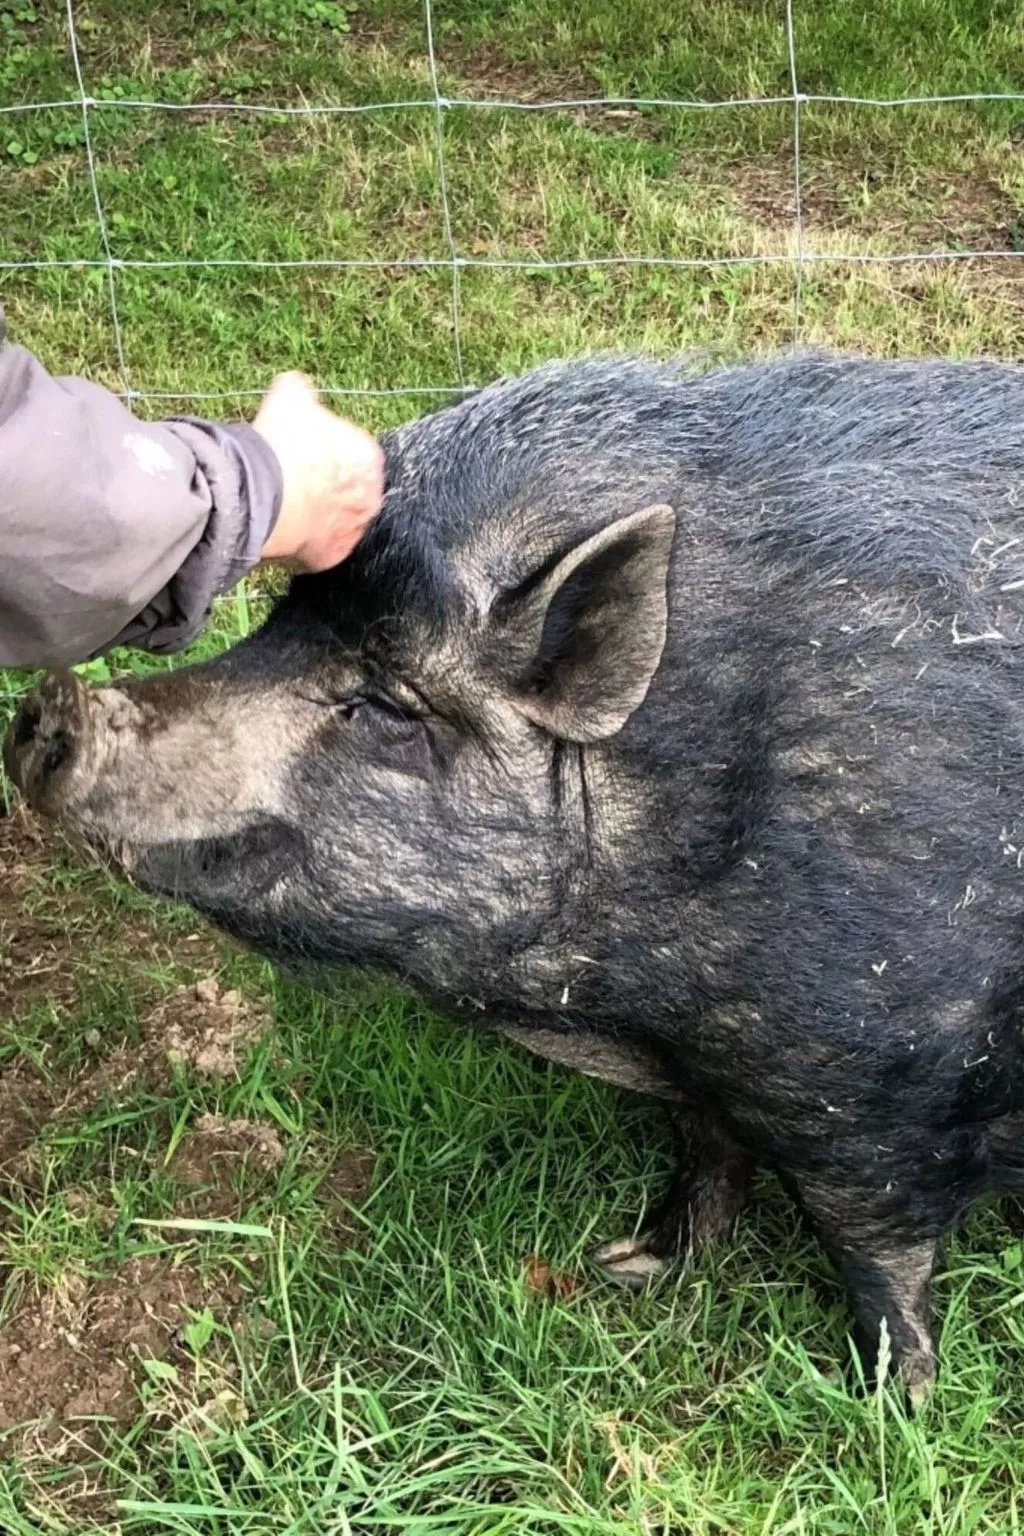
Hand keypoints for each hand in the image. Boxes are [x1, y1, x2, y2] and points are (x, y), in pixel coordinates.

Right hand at [253, 371, 384, 571]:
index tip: (302, 451)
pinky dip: (304, 541)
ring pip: (335, 520)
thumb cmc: (283, 444)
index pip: (351, 451)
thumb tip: (295, 387)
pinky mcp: (333, 558)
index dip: (323, 449)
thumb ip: (301, 390)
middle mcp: (372, 497)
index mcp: (369, 457)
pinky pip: (319, 547)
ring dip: (317, 514)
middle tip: (294, 480)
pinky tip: (285, 529)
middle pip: (346, 489)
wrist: (266, 494)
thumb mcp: (291, 395)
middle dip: (325, 485)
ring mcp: (354, 531)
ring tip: (286, 506)